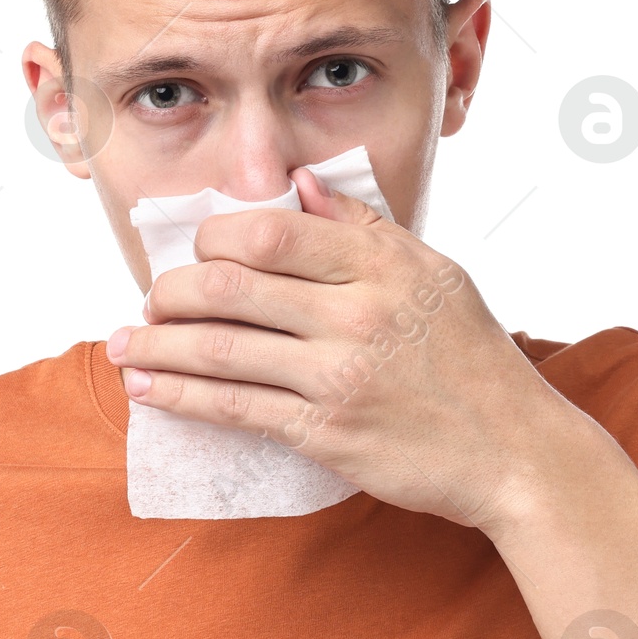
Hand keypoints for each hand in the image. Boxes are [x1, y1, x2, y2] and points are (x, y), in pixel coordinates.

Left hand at [105, 169, 582, 528]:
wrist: (515, 453)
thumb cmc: (474, 360)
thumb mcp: (433, 275)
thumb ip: (363, 226)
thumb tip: (296, 185)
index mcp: (382, 264)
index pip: (268, 230)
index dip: (214, 237)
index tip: (197, 252)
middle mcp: (357, 313)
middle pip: (229, 285)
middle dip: (170, 291)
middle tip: (150, 300)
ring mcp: (339, 376)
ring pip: (220, 349)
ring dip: (155, 344)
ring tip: (121, 343)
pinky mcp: (327, 434)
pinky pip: (233, 408)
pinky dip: (179, 394)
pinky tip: (147, 387)